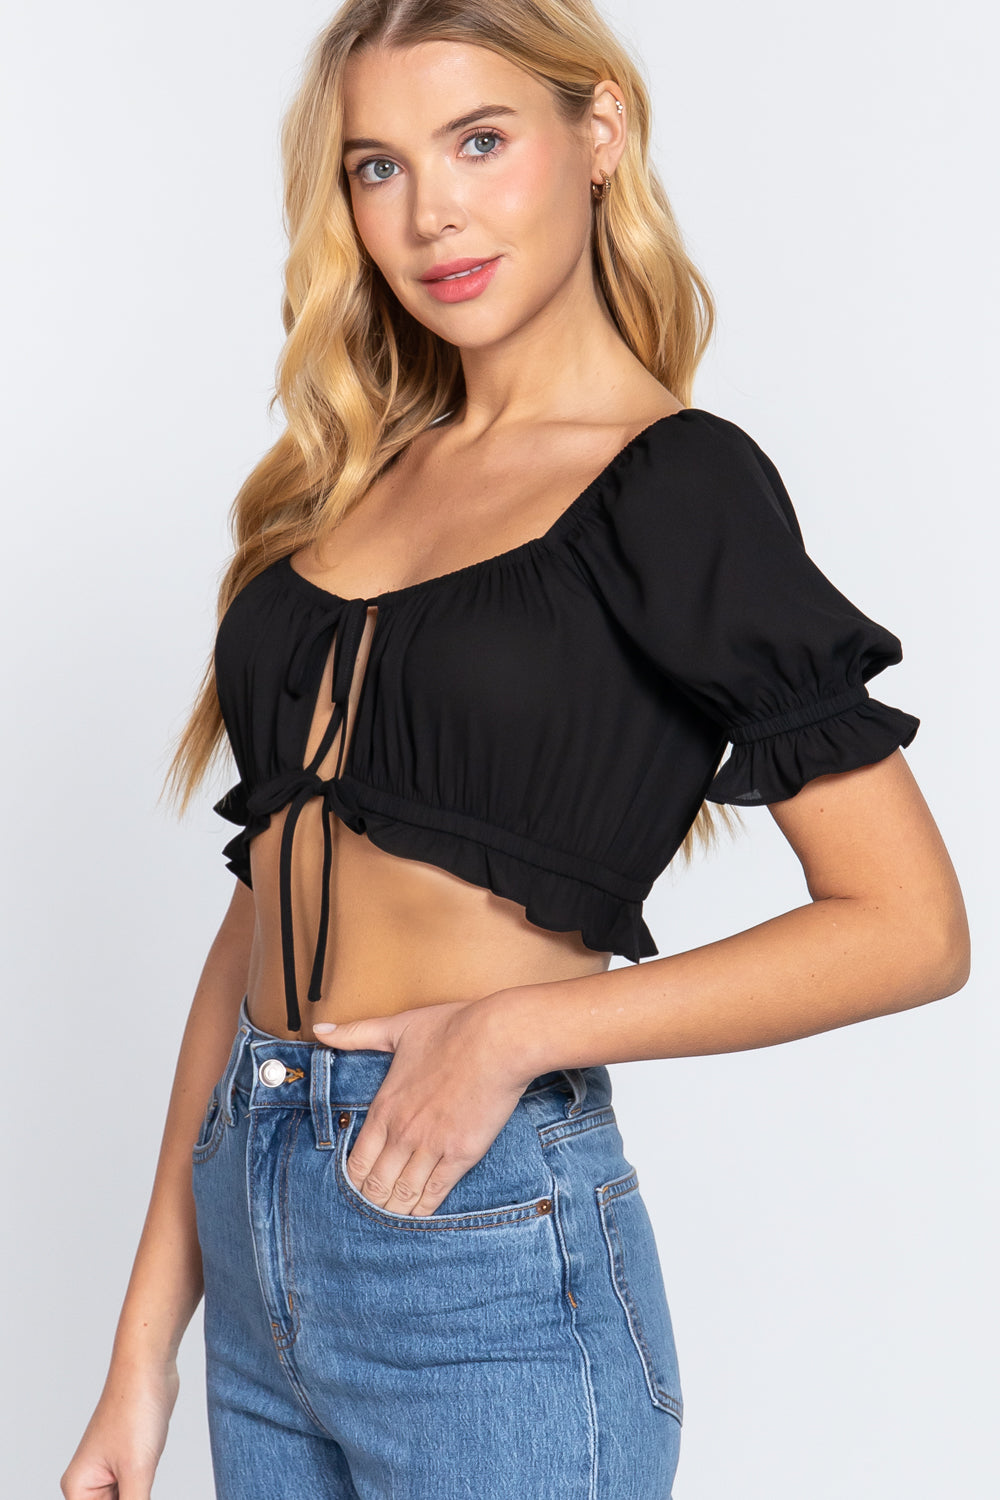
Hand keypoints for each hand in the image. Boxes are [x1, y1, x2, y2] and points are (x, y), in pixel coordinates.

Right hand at [60, 1359, 177, 1499]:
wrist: (150, 1366)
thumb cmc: (135, 1407)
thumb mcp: (138, 1470)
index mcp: (79, 1487)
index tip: (135, 1496)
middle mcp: (89, 1482)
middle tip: (144, 1490)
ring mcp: (110, 1471)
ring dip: (139, 1499)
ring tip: (146, 1474)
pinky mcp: (130, 1461)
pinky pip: (135, 1492)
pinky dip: (144, 1496)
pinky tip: (151, 1485)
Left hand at [313, 994, 530, 1216]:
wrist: (499, 1038)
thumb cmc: (453, 1028)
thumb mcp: (398, 1027)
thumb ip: (356, 1033)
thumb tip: (321, 1030)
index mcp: (385, 1107)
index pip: (357, 1161)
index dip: (353, 1182)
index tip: (355, 1190)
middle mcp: (403, 1132)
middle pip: (376, 1185)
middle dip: (371, 1202)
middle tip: (370, 1212)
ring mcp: (432, 1146)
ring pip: (402, 1194)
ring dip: (394, 1210)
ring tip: (391, 1219)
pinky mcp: (462, 1154)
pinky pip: (436, 1193)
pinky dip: (424, 1209)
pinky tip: (420, 1214)